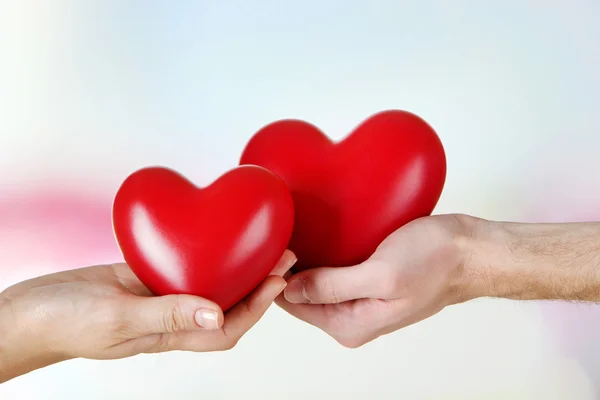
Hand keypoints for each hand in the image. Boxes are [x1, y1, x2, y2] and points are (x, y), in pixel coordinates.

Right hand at [0, 250, 296, 381]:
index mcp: (167, 335)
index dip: (255, 308)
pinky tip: (214, 233)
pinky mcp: (143, 276)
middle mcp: (170, 317)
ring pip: (207, 281)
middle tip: (283, 253)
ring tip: (260, 241)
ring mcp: (157, 295)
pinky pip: (179, 264)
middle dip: (257, 283)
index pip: (224, 330)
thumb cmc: (64, 321)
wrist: (27, 310)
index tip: (276, 280)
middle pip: (225, 303)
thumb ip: (165, 317)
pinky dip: (200, 251)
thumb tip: (218, 317)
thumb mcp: (116, 318)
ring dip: (235, 265)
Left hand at [276, 215, 476, 347]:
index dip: (278, 275)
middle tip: (284, 232)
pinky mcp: (367, 281)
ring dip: (303, 258)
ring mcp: (360, 300)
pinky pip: (332, 270)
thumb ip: (333, 287)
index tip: (275, 245)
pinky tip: (317, 234)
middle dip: (286, 267)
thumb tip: (290, 290)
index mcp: (349, 325)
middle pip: (300, 294)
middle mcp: (351, 318)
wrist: (471, 251)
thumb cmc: (436, 262)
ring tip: (296, 229)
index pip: (293, 304)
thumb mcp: (381, 275)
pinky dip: (321, 255)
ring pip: (314, 280)